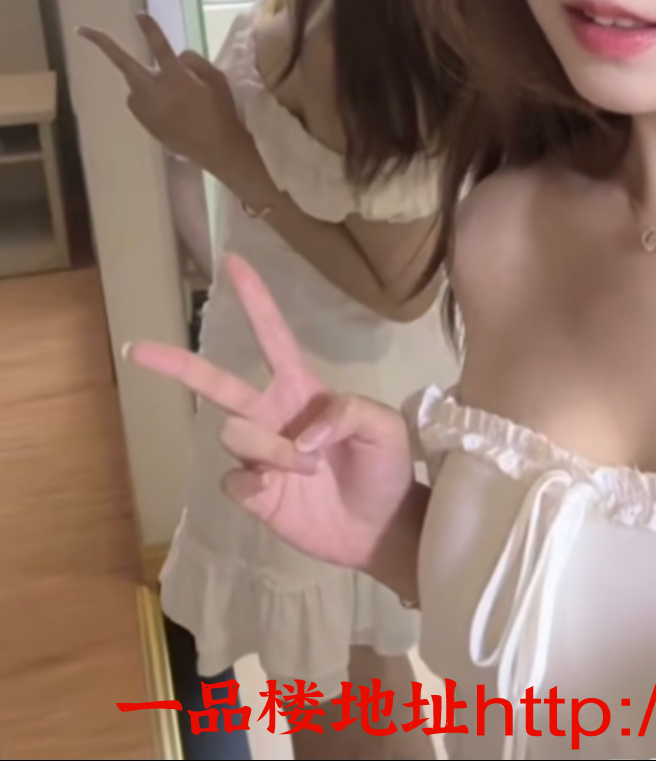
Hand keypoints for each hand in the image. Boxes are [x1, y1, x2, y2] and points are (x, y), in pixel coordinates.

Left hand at [79, 13, 254, 184]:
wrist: (216, 149)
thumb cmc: (221, 112)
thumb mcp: (217, 80)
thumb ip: (196, 62)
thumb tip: (176, 57)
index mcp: (177, 79)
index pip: (160, 48)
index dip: (149, 30)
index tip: (139, 15)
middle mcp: (156, 92)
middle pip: (124, 64)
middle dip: (104, 45)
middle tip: (82, 29)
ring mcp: (146, 109)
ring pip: (134, 84)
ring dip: (143, 79)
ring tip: (169, 92)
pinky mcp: (145, 122)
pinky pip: (138, 101)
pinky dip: (147, 97)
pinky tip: (168, 107)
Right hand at [128, 255, 416, 570]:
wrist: (381, 527)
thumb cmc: (385, 467)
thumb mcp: (385, 426)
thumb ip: (348, 412)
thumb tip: (300, 432)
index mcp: (302, 387)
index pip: (272, 336)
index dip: (254, 299)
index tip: (231, 261)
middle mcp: (271, 413)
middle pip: (214, 382)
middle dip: (176, 364)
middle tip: (137, 348)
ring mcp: (259, 453)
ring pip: (234, 433)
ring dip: (271, 450)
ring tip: (309, 469)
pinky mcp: (253, 493)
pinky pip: (233, 479)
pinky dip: (255, 484)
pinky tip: (276, 492)